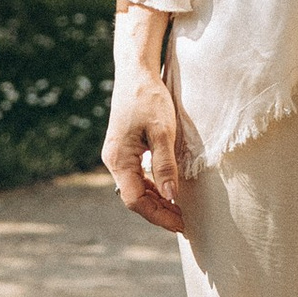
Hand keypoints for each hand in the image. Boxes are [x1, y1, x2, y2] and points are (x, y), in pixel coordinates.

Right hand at [103, 71, 188, 234]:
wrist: (136, 73)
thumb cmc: (149, 99)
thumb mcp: (162, 132)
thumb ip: (165, 165)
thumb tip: (171, 196)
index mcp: (119, 160)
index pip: (135, 200)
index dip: (157, 215)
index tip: (179, 223)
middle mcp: (114, 161)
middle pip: (134, 198)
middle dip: (158, 212)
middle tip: (183, 222)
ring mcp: (118, 156)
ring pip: (135, 188)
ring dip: (156, 201)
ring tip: (178, 210)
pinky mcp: (125, 150)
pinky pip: (136, 177)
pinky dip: (152, 187)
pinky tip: (167, 189)